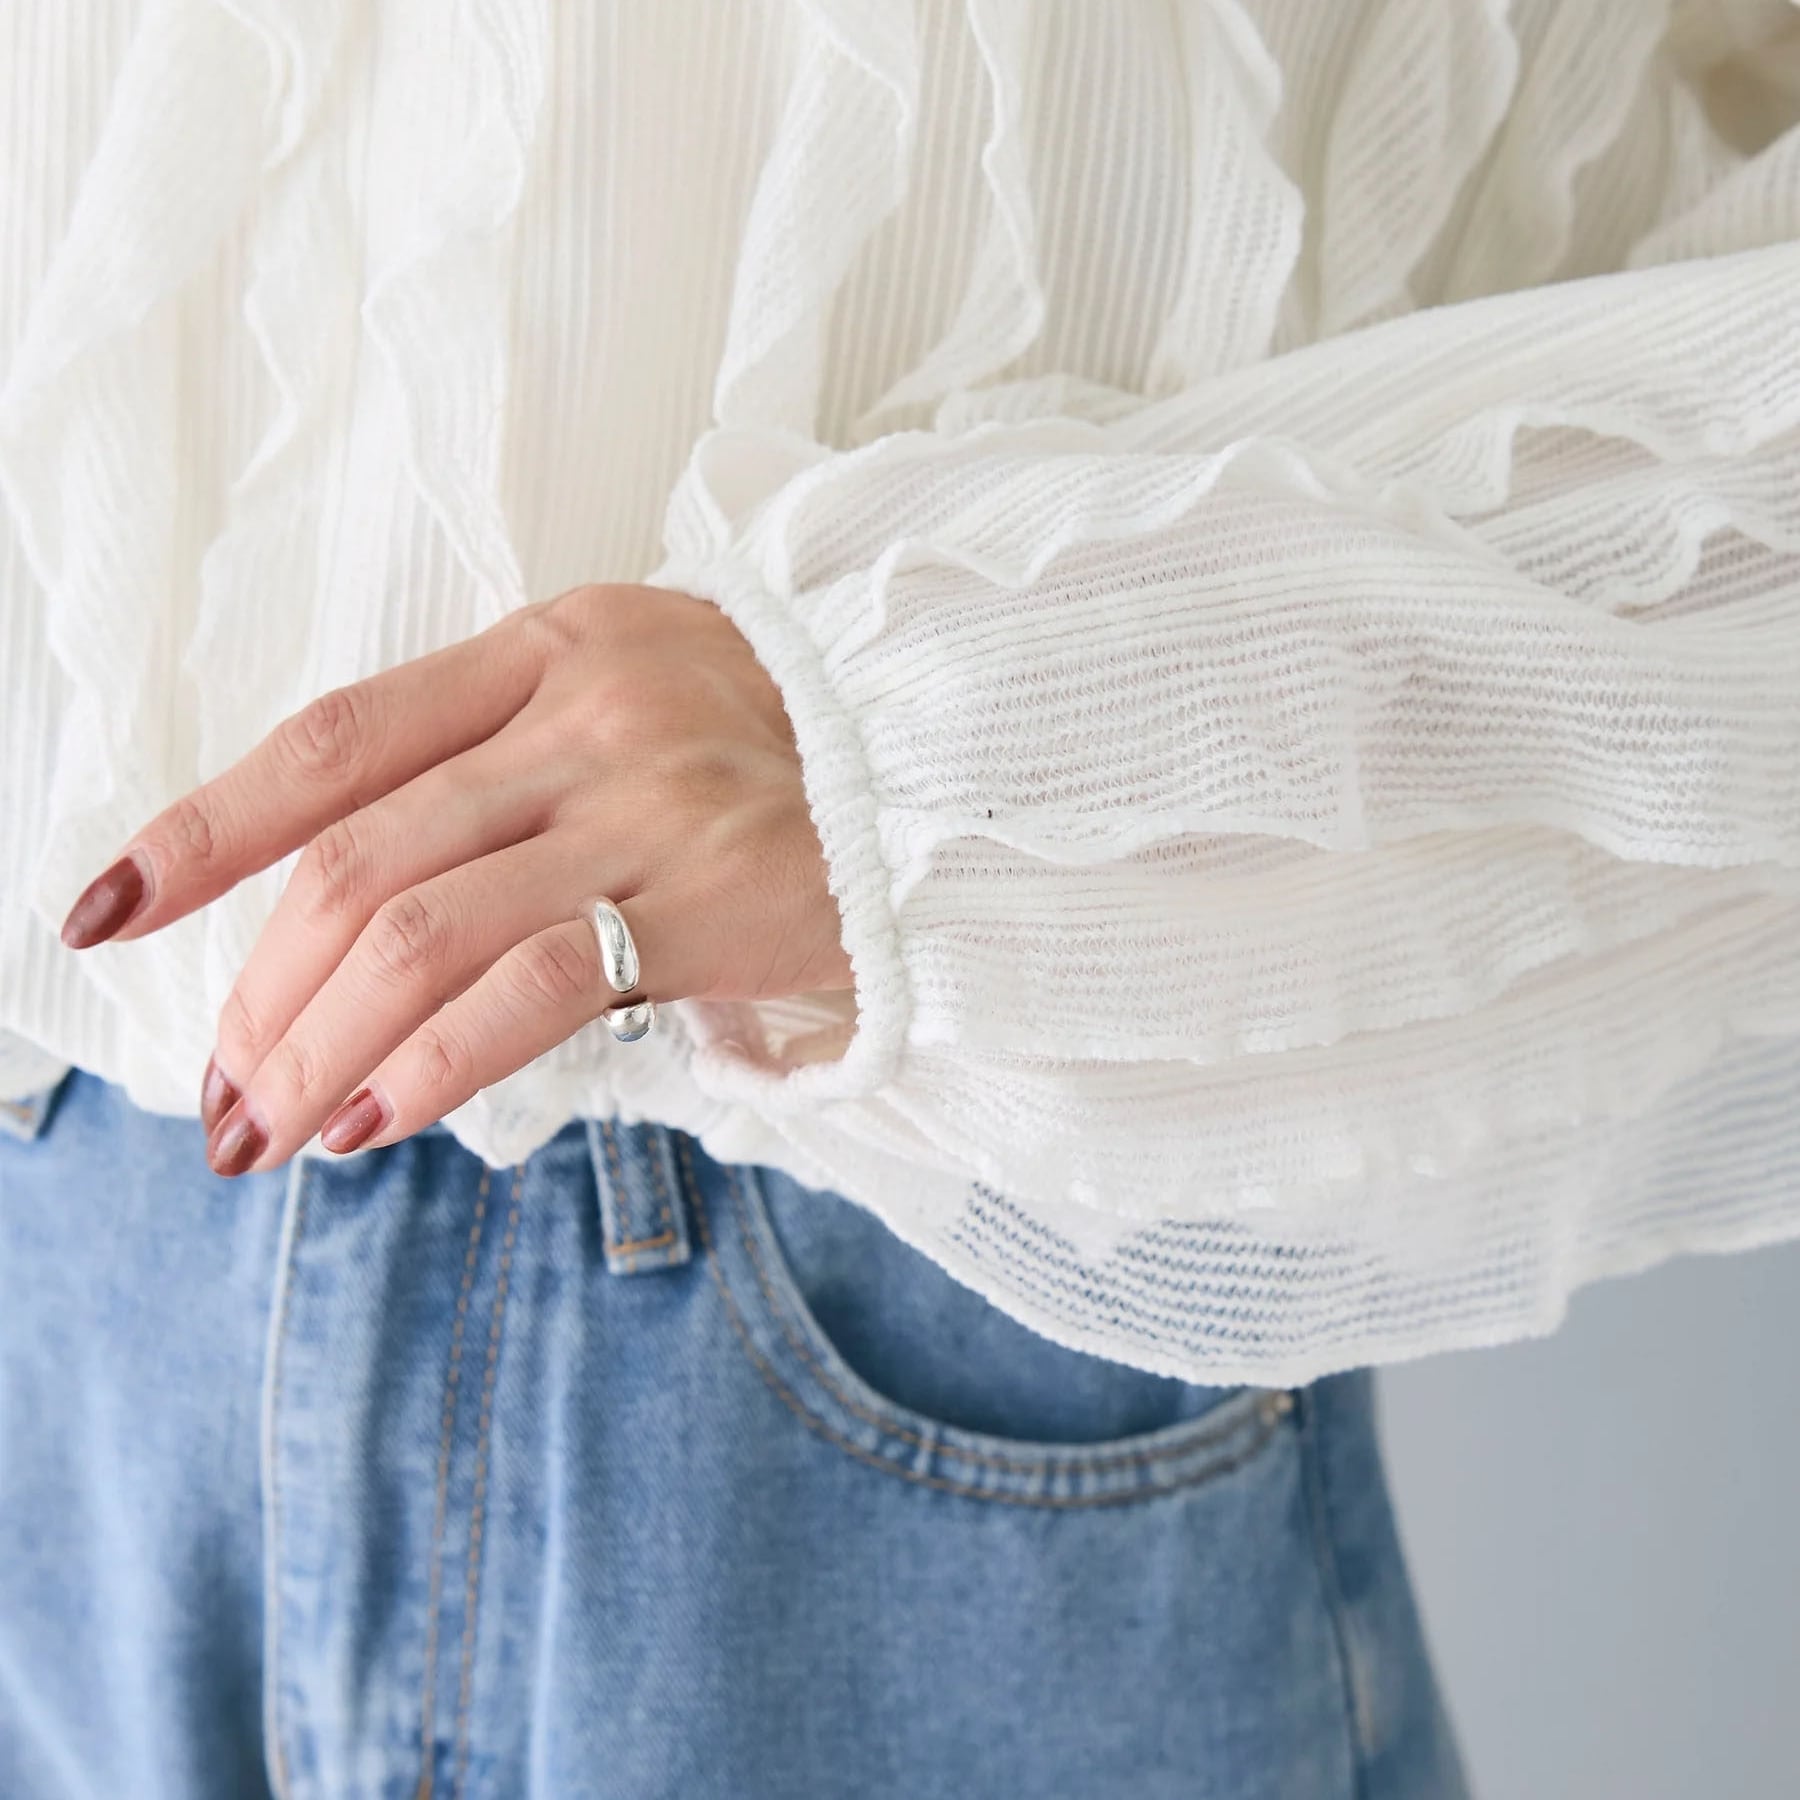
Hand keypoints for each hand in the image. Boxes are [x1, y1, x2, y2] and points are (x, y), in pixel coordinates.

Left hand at [57, 584, 851, 1174]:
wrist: (942, 757)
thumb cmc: (771, 745)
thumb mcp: (630, 696)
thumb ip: (502, 764)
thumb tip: (351, 913)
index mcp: (547, 649)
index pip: (337, 740)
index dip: (206, 828)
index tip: (107, 907)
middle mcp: (584, 715)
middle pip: (360, 862)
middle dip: (261, 993)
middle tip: (221, 1090)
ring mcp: (647, 805)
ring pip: (423, 933)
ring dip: (317, 1048)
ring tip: (272, 1129)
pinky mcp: (708, 899)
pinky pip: (532, 990)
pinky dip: (427, 1067)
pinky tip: (372, 1120)